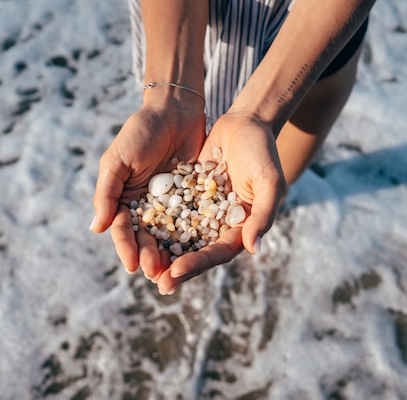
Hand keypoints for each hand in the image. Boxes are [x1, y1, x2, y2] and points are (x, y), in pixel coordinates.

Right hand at [91, 99, 205, 277]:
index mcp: (125, 200)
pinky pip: (195, 221)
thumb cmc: (140, 132)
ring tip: (177, 271)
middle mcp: (147, 207)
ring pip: (171, 236)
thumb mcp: (117, 160)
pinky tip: (200, 251)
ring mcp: (172, 204)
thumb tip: (96, 229)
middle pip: (147, 239)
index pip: (123, 230)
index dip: (126, 248)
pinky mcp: (195, 199)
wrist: (175, 110)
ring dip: (172, 255)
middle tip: (158, 274)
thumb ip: (107, 194)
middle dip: (151, 257)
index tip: (132, 266)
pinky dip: (196, 237)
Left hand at [154, 111, 286, 293]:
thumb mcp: (270, 182)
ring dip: (163, 251)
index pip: (218, 253)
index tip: (175, 272)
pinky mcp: (187, 195)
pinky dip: (156, 224)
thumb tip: (254, 249)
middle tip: (157, 283)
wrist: (246, 123)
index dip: (197, 264)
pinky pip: (169, 213)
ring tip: (142, 265)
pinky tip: (137, 232)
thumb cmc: (263, 152)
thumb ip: (263, 215)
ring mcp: (202, 211)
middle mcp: (220, 225)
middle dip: (176, 268)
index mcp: (241, 228)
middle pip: (196, 252)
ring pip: (179, 237)